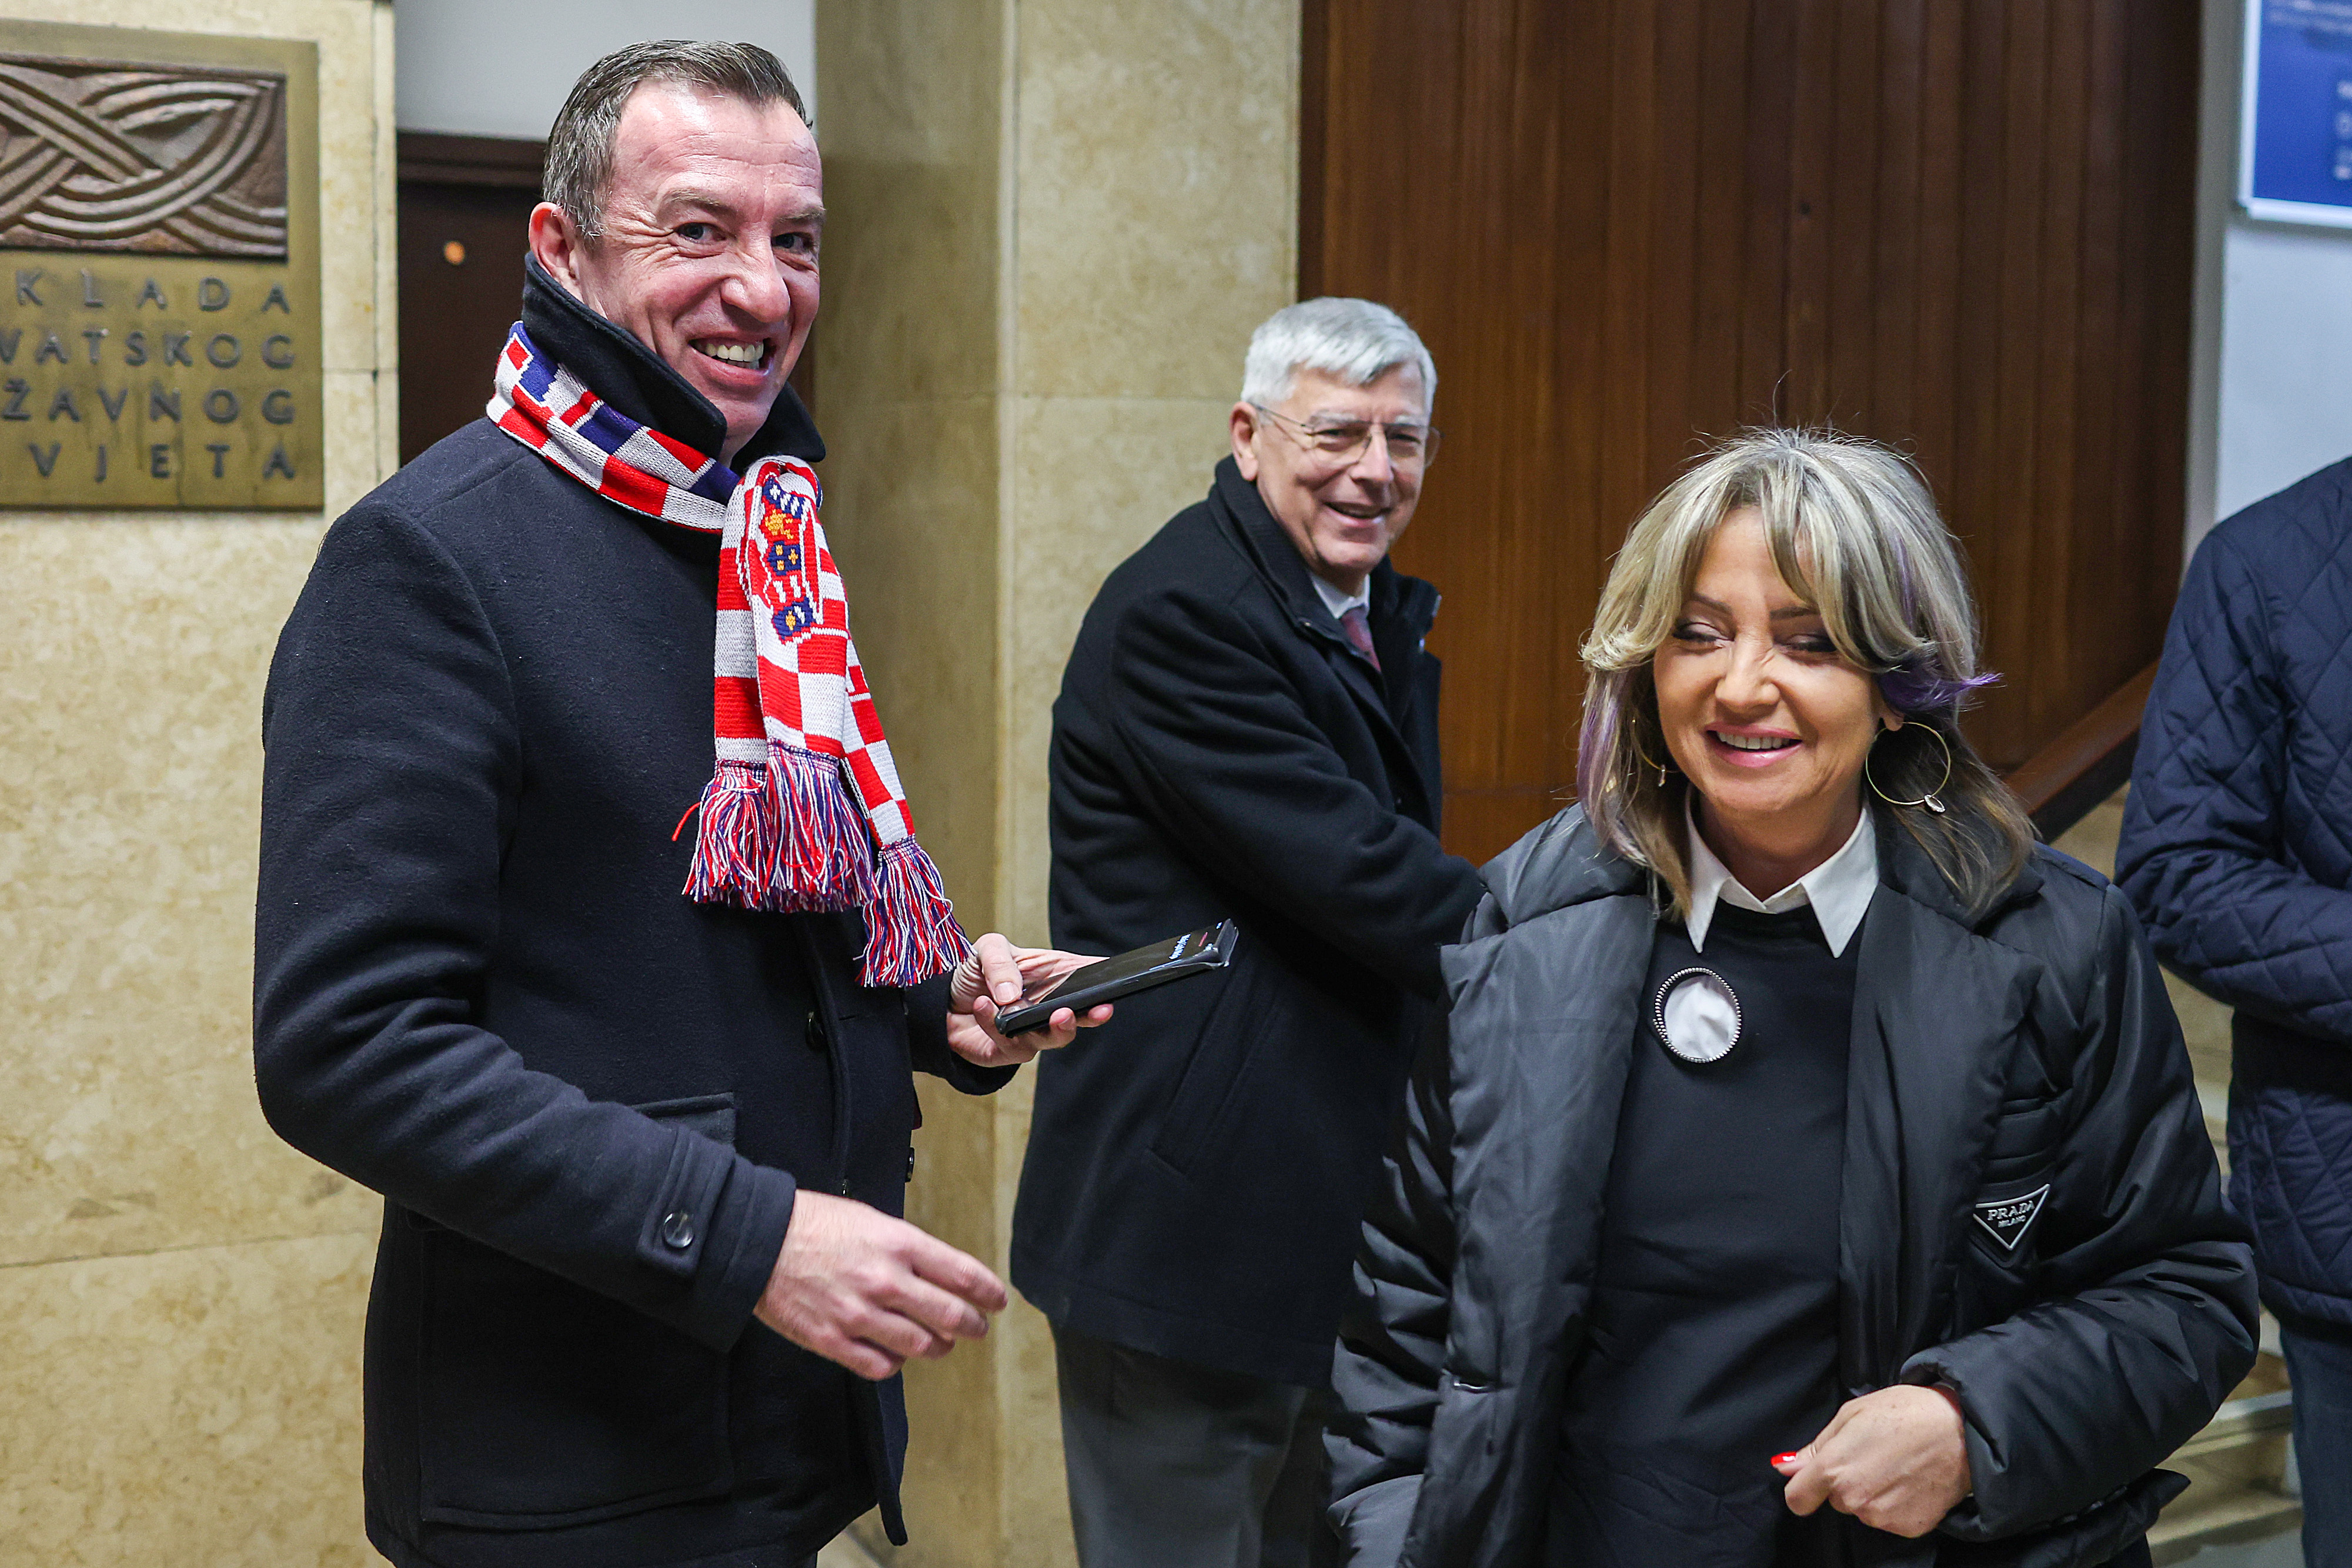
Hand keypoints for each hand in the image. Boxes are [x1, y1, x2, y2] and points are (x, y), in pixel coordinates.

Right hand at [753, 1190, 1008, 1379]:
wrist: (759, 1242)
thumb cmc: (814, 1224)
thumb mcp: (871, 1220)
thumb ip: (906, 1249)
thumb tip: (936, 1274)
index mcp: (898, 1245)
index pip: (962, 1275)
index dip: (988, 1292)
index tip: (997, 1300)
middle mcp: (885, 1281)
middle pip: (950, 1316)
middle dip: (973, 1325)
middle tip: (978, 1327)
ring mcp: (859, 1315)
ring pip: (920, 1346)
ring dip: (938, 1347)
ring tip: (939, 1343)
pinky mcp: (833, 1341)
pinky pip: (880, 1365)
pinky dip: (896, 1363)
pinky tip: (896, 1354)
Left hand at [945, 931, 1113, 1066]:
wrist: (943, 1004)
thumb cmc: (976, 974)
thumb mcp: (987, 950)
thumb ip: (1000, 961)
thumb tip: (1012, 993)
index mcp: (1054, 978)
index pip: (1087, 980)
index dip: (1104, 984)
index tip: (1114, 984)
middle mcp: (1048, 1008)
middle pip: (1080, 1017)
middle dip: (1092, 1016)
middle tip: (1098, 1010)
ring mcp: (1032, 1033)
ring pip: (1053, 1039)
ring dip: (1053, 1029)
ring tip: (1055, 1014)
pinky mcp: (1009, 1053)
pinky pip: (1011, 1045)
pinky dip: (994, 1024)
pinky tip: (985, 1006)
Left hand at [1774, 1384, 1971, 1537]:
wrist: (1962, 1431)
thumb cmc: (1906, 1412)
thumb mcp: (1852, 1414)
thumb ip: (1816, 1447)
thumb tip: (1785, 1467)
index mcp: (1834, 1469)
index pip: (1797, 1499)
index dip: (1803, 1488)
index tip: (1812, 1481)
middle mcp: (1854, 1499)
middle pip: (1834, 1500)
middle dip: (1845, 1482)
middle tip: (1872, 1455)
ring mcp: (1882, 1517)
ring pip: (1862, 1510)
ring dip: (1871, 1494)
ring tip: (1895, 1465)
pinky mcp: (1908, 1527)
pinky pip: (1888, 1519)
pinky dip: (1896, 1505)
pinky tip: (1910, 1481)